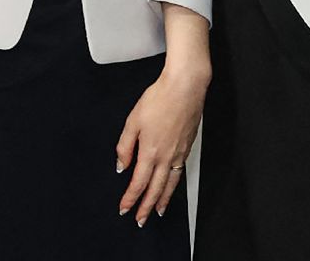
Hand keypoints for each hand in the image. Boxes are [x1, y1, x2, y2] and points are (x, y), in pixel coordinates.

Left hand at [116, 63, 206, 225]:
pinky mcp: (187, 148)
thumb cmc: (159, 99)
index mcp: (150, 151)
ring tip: (157, 211)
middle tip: (140, 220)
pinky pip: (179, 174)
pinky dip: (174, 186)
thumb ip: (125, 145)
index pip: (138, 182)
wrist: (185, 88)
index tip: (124, 209)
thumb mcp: (133, 120)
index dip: (130, 198)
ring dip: (162, 200)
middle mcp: (166, 157)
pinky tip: (171, 187)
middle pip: (155, 189)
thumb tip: (121, 165)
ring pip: (170, 185)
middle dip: (146, 206)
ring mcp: (179, 154)